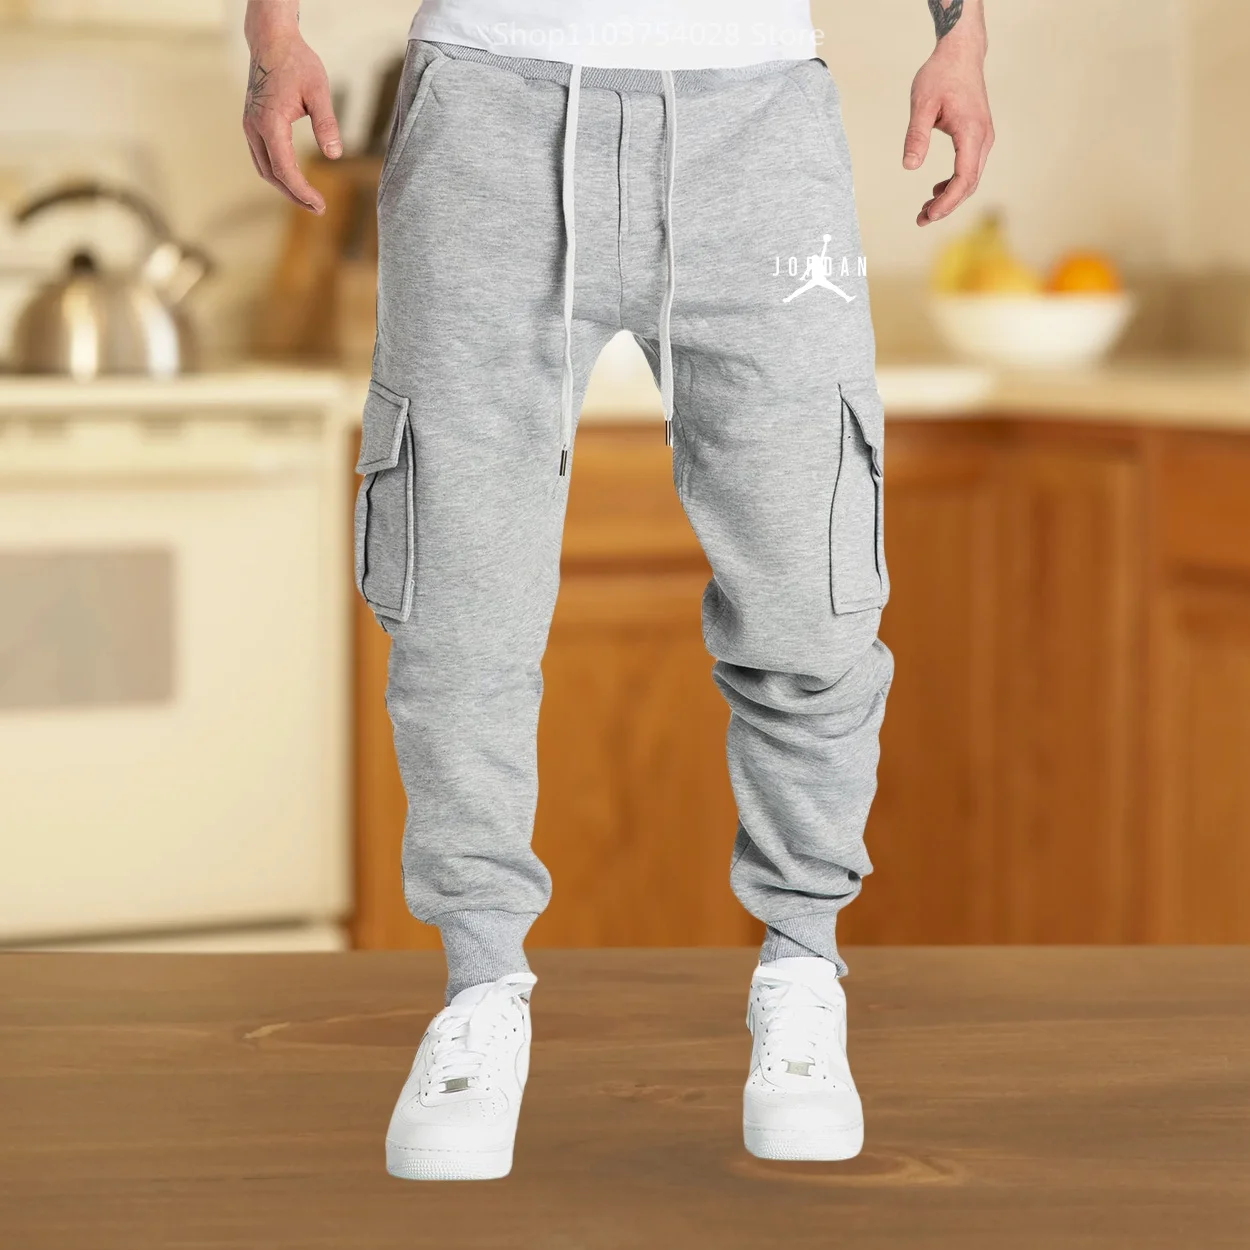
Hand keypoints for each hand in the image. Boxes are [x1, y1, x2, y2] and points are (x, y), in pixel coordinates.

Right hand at [242, 13, 341, 213]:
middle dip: (295, 195)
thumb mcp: (319, 91)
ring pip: (264, 168)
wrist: (272, 40)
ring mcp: (249, 126)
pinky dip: (277, 173)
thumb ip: (326, 123)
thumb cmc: (297, 62)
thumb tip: (334, 155)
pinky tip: (294, 179)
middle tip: (319, 208)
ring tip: (308, 199)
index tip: (321, 205)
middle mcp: (254, 127)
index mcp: (270, 122)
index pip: (285, 170)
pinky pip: (262, 157)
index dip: (302, 192)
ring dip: (285, 187)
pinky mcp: (251, 123)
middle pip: (272, 175)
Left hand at [903, 33, 993, 225]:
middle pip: (969, 184)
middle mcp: (983, 138)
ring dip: (950, 197)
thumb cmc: (941, 75)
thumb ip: (916, 135)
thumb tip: (909, 166)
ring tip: (925, 210)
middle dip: (946, 206)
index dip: (948, 201)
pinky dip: (954, 183)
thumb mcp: (921, 103)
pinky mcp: (978, 136)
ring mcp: (983, 138)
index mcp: (971, 132)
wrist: (961, 54)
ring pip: (970, 178)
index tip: (928, 214)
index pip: (964, 178)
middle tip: (921, 220)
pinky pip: (969, 168)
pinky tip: (936, 190)